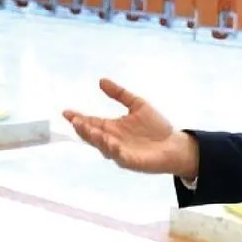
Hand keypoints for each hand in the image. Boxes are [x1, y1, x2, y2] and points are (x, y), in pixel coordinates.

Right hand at [62, 78, 198, 177]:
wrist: (175, 144)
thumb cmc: (156, 127)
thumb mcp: (138, 105)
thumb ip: (120, 94)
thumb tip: (101, 81)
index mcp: (112, 127)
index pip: (92, 122)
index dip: (79, 117)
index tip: (66, 112)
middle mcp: (112, 140)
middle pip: (93, 135)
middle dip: (83, 129)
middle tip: (74, 120)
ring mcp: (120, 151)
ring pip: (103, 146)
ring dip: (95, 138)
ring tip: (88, 128)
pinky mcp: (131, 161)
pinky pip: (119, 155)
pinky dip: (113, 149)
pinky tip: (110, 141)